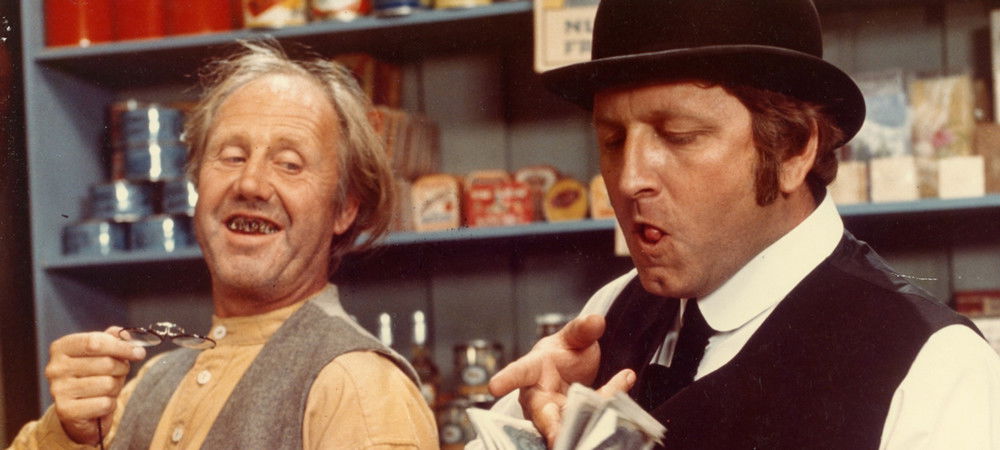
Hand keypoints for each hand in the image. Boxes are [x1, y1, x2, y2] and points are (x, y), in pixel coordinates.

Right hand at [45, 326, 145, 444]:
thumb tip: (127, 335)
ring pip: (107, 384)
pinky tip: (101, 403)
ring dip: (116, 387)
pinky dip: (110, 405)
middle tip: (120, 372)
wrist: (78, 411)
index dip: (122, 347)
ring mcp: (59, 390)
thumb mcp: (102, 353)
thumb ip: (114, 339)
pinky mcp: (66, 411)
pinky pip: (104, 404)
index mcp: (61, 348)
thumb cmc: (93, 376)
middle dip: (122, 368)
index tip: (139, 352)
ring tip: (108, 389)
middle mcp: (55, 368)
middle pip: (106, 363)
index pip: (95, 342)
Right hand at [488, 314, 636, 446]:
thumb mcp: (575, 338)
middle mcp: (539, 398)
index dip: (506, 379)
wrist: (576, 372)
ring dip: (581, 428)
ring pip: (567, 425)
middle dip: (549, 427)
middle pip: (541, 414)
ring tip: (599, 426)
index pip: (518, 373)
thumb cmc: (566, 354)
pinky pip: (590, 423)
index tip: (494, 386)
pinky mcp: (572, 427)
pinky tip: (624, 387)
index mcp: (533, 369)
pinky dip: (607, 413)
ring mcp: (555, 416)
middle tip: (555, 438)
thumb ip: (583, 330)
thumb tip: (595, 321)